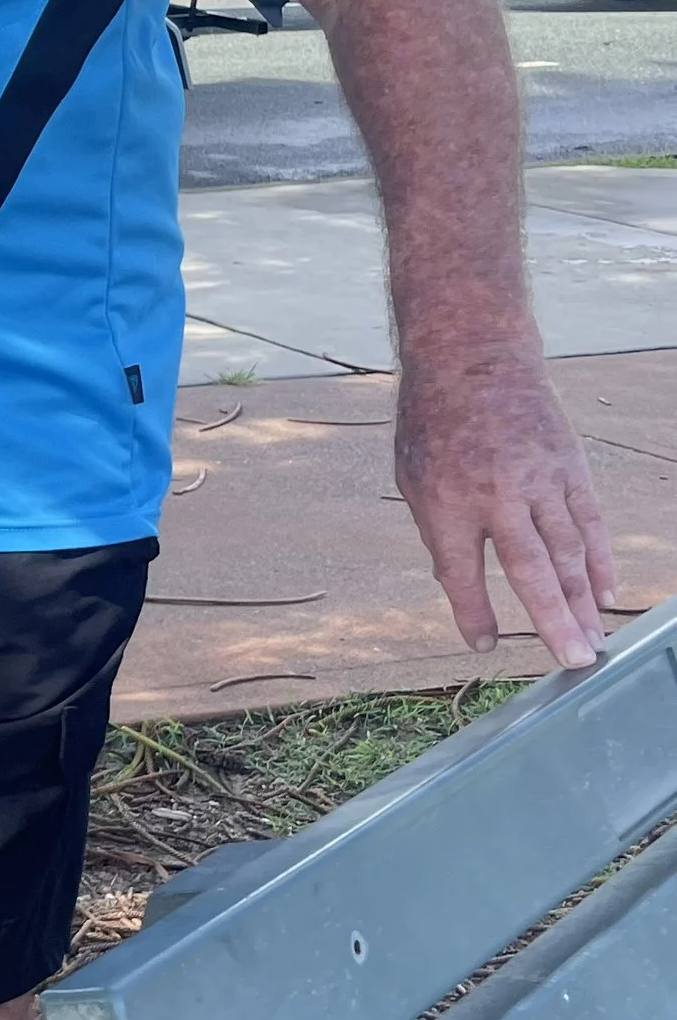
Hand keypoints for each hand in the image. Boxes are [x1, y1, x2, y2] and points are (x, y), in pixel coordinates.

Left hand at [393, 343, 616, 668]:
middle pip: (532, 568)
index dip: (473, 613)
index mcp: (447, 499)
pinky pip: (590, 523)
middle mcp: (498, 493)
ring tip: (593, 643)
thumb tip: (461, 589)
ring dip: (583, 602)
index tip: (485, 644)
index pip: (462, 571)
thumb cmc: (435, 424)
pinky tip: (605, 596)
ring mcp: (541, 478)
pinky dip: (600, 562)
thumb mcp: (414, 480)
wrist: (473, 358)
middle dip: (553, 621)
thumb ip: (439, 534)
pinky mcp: (570, 466)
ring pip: (569, 550)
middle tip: (573, 662)